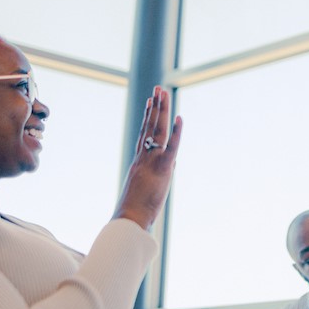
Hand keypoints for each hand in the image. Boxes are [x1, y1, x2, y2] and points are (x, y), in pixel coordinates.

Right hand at [114, 86, 182, 229]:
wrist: (129, 220)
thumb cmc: (134, 211)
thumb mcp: (146, 188)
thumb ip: (159, 173)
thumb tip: (173, 164)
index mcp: (139, 162)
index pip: (144, 134)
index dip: (148, 117)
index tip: (151, 101)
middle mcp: (143, 157)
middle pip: (150, 126)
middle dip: (155, 106)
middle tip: (158, 89)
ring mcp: (151, 161)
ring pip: (157, 131)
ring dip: (161, 110)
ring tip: (163, 92)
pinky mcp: (162, 169)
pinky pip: (170, 147)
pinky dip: (175, 132)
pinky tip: (179, 118)